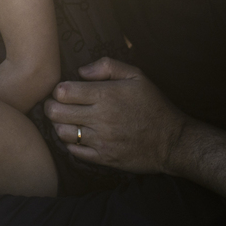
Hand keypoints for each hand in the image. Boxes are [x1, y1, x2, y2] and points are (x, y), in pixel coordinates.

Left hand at [43, 57, 190, 174]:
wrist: (173, 141)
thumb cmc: (153, 105)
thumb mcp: (136, 76)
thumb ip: (107, 66)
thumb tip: (81, 71)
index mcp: (106, 96)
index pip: (63, 92)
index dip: (58, 90)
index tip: (64, 91)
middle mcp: (101, 119)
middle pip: (56, 113)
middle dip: (52, 107)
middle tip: (57, 106)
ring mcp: (101, 141)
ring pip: (62, 133)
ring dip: (59, 126)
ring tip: (67, 121)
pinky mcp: (104, 158)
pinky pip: (74, 152)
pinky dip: (70, 144)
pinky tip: (77, 137)